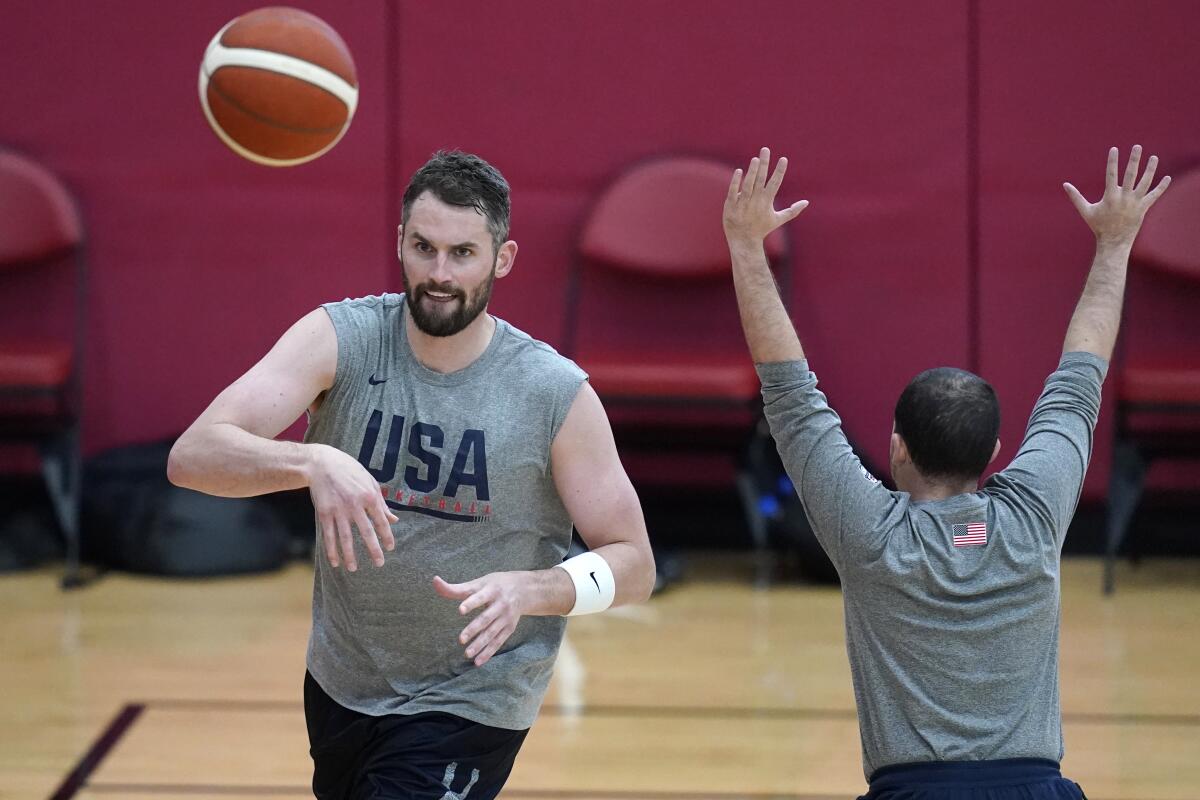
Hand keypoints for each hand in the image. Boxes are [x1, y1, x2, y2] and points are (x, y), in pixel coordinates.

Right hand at [306, 443, 396, 570]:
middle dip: (373, 549)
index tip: (390, 547)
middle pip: (366, 532)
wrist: (321, 463)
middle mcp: (354, 504)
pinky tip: (335, 562)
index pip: (381, 520)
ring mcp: (338, 510)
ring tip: (353, 569)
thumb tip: (394, 520)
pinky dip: (331, 550)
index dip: (386, 535)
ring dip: (350, 555)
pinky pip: (328, 535)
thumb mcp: (369, 482)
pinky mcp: (324, 513)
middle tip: (379, 563)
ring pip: (345, 538)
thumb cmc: (349, 471)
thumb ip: (381, 503)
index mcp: (369, 495)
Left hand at [434, 572, 528, 666]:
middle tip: (461, 639)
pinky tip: (478, 661)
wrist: (526, 590)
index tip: (460, 610)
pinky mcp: (509, 628)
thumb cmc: (496, 585)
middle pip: (486, 618)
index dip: (471, 603)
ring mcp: (506, 618)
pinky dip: (489, 652)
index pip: (480, 597)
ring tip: (467, 654)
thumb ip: (456, 587)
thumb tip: (435, 581)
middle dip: (474, 629)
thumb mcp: (479, 582)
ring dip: (480, 644)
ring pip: (492, 633)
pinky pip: (498, 642)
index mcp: (492, 590)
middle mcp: (501, 604)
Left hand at [723, 147, 808, 247]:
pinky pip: (733, 192)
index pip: (775, 183)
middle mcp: (756, 201)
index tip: (784, 159)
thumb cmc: (761, 229)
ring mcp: (743, 203)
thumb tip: (807, 202)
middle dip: (764, 164)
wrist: (744, 241)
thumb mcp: (778, 220)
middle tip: (765, 149)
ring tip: (756, 158)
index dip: (779, 171)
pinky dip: (735, 182)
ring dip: (752, 172)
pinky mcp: (731, 206)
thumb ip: (792, 211)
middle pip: (761, 180)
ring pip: (748, 185)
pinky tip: (739, 170)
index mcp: (767, 202)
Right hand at [1064, 145, 1170, 246]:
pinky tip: (1167, 178)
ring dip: (1150, 169)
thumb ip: (1076, 197)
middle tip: (1137, 146)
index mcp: (1110, 197)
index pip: (1111, 174)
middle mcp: (1124, 198)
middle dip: (1134, 160)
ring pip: (1145, 183)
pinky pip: (1154, 196)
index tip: (1114, 149)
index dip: (1113, 161)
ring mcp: (1135, 203)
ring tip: (1154, 157)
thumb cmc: (1098, 226)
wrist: (1113, 242)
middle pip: (1131, 175)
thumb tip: (1064, 184)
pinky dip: (1161, 187)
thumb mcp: (1086, 211)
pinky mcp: (1144, 208)